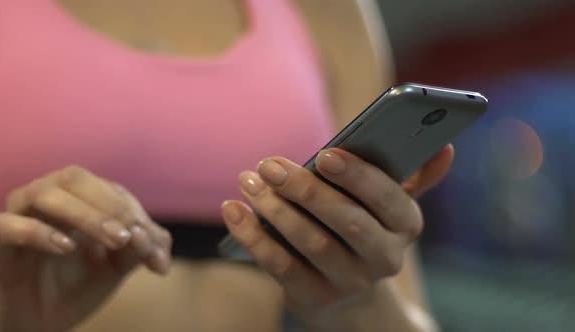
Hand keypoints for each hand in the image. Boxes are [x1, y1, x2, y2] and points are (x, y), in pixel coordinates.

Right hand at [0, 166, 171, 331]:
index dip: (137, 215)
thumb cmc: (77, 285)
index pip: (112, 190)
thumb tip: (162, 243)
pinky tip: (66, 248)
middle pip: (76, 178)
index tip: (155, 250)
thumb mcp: (116, 268)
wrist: (40, 322)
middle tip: (132, 236)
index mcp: (80, 198)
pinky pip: (7, 224)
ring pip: (45, 194)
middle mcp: (49, 198)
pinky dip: (38, 232)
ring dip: (85, 214)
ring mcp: (20, 215)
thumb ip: (140, 250)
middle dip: (111, 204)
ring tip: (114, 240)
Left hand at [222, 145, 453, 329]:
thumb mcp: (390, 207)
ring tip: (249, 180)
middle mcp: (383, 258)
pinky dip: (254, 236)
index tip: (324, 154)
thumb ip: (414, 176)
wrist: (351, 296)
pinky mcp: (314, 298)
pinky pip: (280, 266)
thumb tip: (446, 147)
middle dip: (305, 190)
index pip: (388, 199)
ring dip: (274, 209)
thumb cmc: (365, 230)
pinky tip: (234, 210)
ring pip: (310, 242)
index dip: (357, 177)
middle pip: (345, 221)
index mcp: (404, 225)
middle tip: (270, 164)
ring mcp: (349, 282)